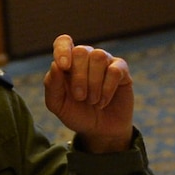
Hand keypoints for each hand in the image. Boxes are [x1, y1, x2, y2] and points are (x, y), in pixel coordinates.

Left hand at [44, 35, 133, 152]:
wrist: (100, 132)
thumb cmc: (77, 115)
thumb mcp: (58, 105)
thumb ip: (52, 86)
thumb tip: (55, 65)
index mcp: (68, 62)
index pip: (63, 42)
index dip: (63, 50)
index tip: (64, 67)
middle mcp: (86, 58)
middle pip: (81, 51)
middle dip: (79, 76)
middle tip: (80, 97)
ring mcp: (105, 62)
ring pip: (99, 56)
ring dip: (94, 83)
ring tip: (92, 101)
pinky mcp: (121, 71)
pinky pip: (114, 70)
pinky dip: (107, 89)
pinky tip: (103, 102)